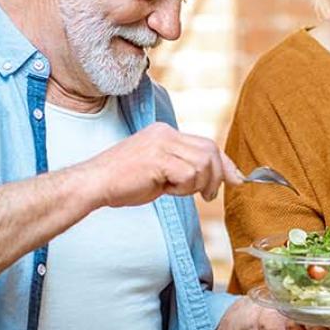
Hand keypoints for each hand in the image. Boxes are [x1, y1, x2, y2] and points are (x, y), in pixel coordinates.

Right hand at [78, 122, 243, 206]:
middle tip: (208, 196)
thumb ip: (183, 170)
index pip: (206, 143)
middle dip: (216, 176)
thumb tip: (213, 181)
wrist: (94, 183)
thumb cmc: (122, 183)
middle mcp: (165, 133)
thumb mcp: (159, 172)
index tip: (236, 179)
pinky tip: (165, 190)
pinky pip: (188, 174)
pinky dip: (183, 188)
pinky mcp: (158, 158)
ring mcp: (161, 143)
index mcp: (165, 133)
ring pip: (202, 163)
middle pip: (210, 150)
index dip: (224, 163)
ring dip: (195, 184)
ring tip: (175, 191)